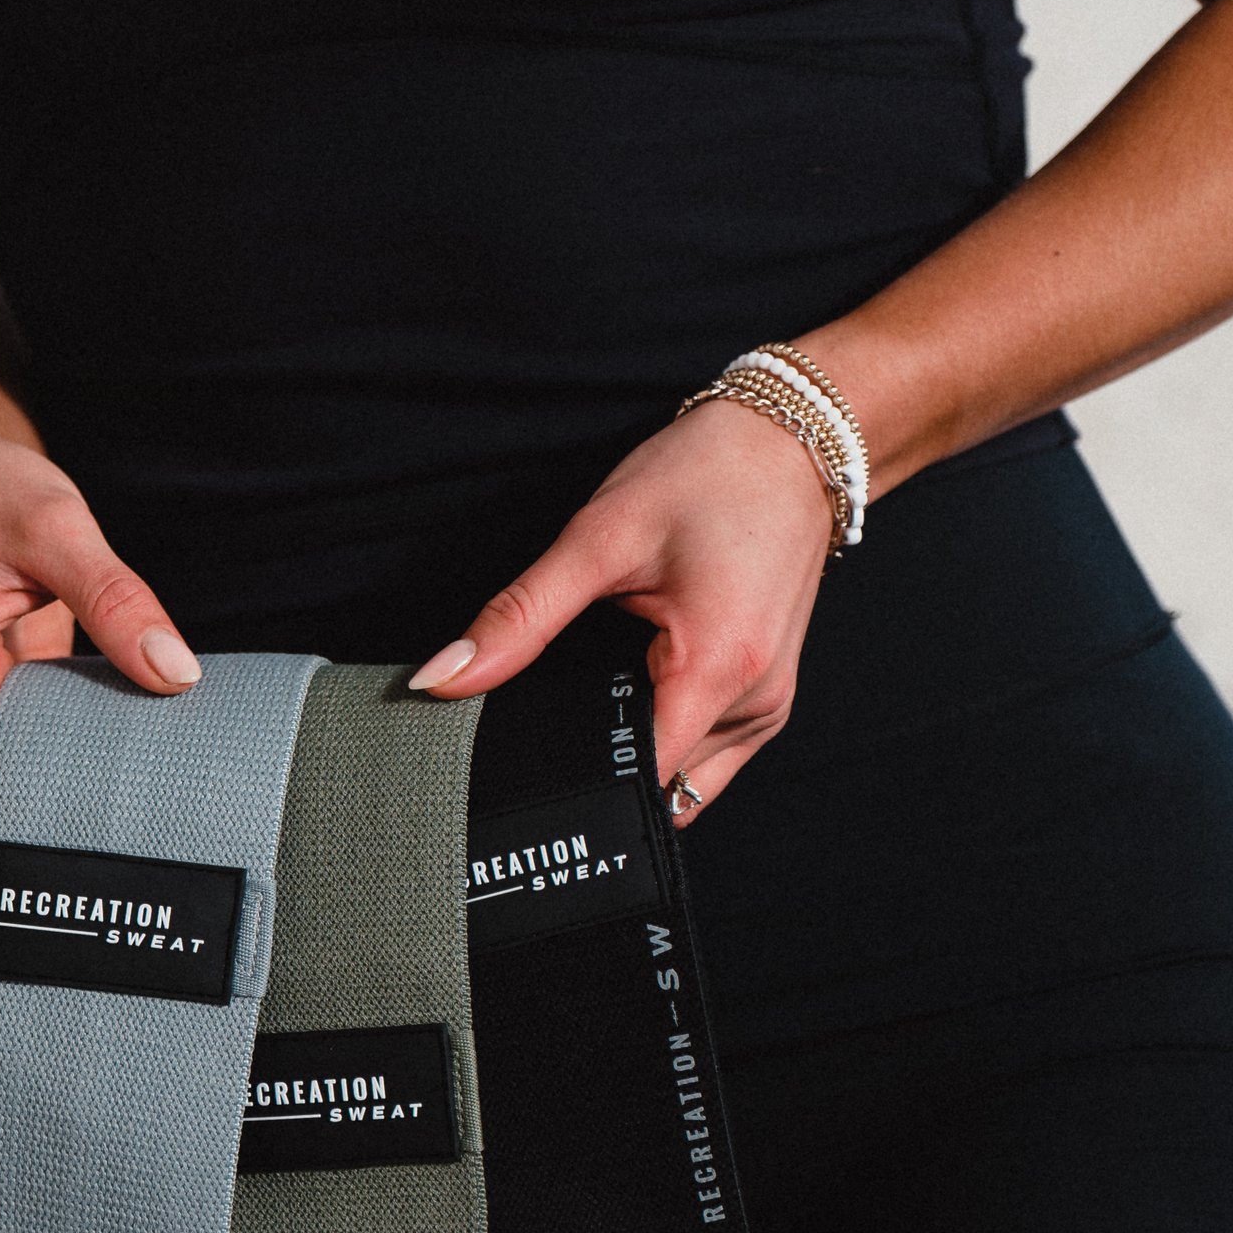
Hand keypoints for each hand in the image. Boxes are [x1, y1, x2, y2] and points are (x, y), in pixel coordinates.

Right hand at [0, 406, 200, 809]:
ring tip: (165, 764)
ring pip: (35, 762)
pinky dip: (90, 726)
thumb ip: (113, 599)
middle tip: (170, 797)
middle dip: (85, 796)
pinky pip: (45, 731)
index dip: (51, 821)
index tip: (125, 833)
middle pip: (16, 785)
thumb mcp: (52, 524)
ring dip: (91, 760)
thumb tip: (176, 673)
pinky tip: (141, 725)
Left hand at [407, 397, 834, 808]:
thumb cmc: (709, 476)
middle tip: (556, 710)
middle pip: (658, 789)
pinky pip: (707, 753)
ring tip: (600, 687)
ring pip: (685, 781)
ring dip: (637, 753)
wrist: (789, 444)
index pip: (637, 781)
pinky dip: (665, 735)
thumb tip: (444, 678)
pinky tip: (638, 685)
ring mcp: (767, 709)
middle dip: (601, 769)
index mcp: (718, 670)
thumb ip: (520, 617)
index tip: (527, 764)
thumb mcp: (599, 539)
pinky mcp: (767, 698)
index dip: (575, 780)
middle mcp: (755, 705)